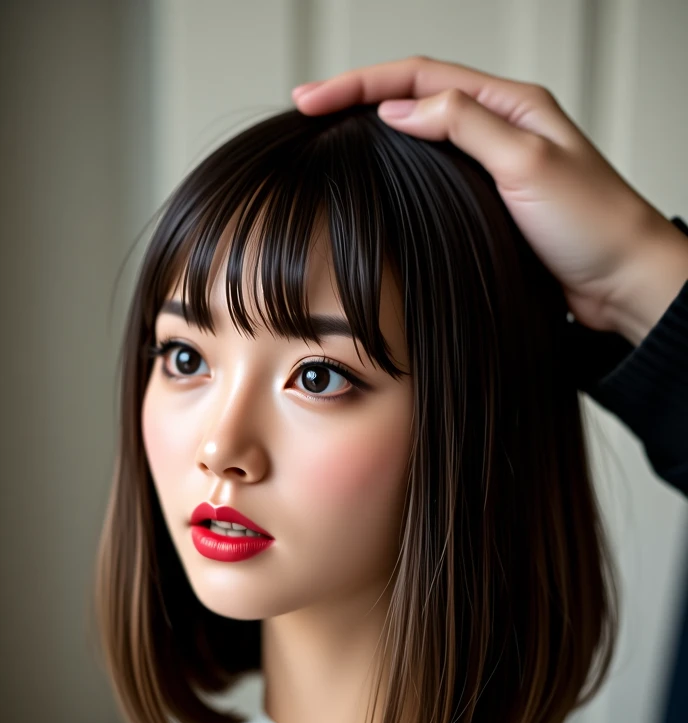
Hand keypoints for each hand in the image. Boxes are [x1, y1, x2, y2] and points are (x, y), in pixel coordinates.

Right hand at [293, 57, 687, 342]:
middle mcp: (500, 127)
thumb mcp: (527, 163)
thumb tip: (399, 109)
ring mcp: (493, 166)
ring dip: (374, 132)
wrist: (623, 283)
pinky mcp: (490, 204)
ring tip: (328, 140)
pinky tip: (377, 184)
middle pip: (415, 96)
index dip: (360, 84)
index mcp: (510, 103)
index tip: (311, 100)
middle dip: (357, 98)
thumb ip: (464, 125)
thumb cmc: (591, 224)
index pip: (420, 75)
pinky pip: (434, 177)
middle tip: (306, 111)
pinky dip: (398, 173)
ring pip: (422, 136)